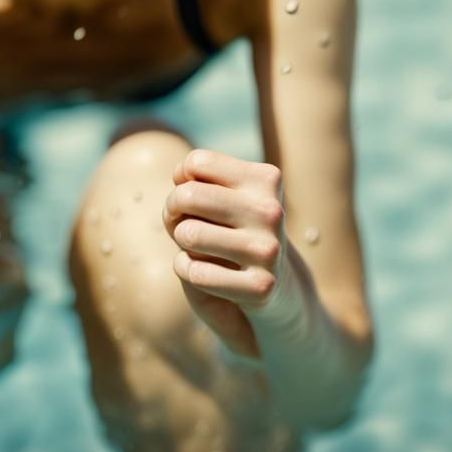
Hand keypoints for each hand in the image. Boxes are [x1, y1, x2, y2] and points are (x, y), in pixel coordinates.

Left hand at [162, 148, 286, 357]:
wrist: (280, 290)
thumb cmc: (238, 232)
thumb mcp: (225, 198)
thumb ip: (197, 179)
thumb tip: (180, 176)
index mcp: (266, 179)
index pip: (197, 162)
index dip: (181, 181)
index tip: (192, 199)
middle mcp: (271, 211)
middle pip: (188, 195)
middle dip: (171, 209)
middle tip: (179, 222)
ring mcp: (268, 250)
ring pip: (189, 234)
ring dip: (179, 241)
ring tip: (192, 246)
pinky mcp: (260, 287)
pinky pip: (195, 273)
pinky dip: (184, 269)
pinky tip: (199, 272)